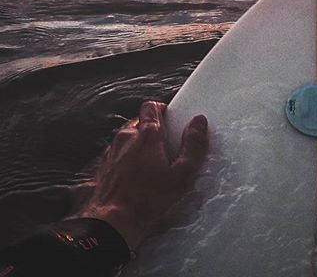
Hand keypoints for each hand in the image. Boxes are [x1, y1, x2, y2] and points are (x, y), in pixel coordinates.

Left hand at [73, 101, 208, 249]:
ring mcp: (112, 152)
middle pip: (139, 122)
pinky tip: (134, 177)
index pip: (152, 107)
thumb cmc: (147, 201)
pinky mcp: (103, 168)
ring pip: (126, 138)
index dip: (162, 110)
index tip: (172, 119)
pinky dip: (125, 160)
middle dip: (151, 129)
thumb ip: (193, 145)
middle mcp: (127, 138)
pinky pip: (116, 155)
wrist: (111, 223)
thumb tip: (199, 122)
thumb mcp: (182, 175)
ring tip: (150, 164)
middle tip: (165, 145)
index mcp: (148, 135)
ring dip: (137, 145)